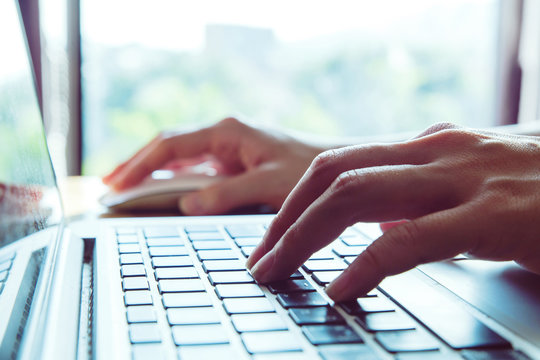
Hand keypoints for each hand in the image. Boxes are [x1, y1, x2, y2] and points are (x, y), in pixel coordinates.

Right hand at [103, 118, 325, 214]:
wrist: (335, 166)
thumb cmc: (308, 169)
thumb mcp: (268, 183)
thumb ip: (227, 193)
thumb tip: (187, 204)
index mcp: (227, 132)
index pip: (171, 145)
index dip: (140, 165)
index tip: (118, 183)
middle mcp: (223, 136)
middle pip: (168, 148)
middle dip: (138, 165)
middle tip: (110, 185)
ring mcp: (227, 149)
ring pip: (179, 158)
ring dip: (153, 173)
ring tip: (126, 189)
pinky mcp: (233, 163)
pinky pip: (195, 170)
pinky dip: (175, 181)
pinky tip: (162, 192)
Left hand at [246, 123, 539, 300]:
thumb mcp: (472, 184)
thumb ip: (423, 198)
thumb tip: (378, 227)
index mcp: (428, 147)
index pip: (338, 164)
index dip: (294, 202)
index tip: (271, 238)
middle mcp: (436, 152)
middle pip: (332, 176)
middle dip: (284, 219)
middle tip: (258, 260)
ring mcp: (463, 180)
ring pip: (355, 196)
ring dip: (303, 236)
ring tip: (274, 271)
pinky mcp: (494, 217)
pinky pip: (410, 241)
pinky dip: (366, 265)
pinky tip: (341, 289)